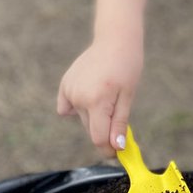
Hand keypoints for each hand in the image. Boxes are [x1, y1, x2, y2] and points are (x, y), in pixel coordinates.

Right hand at [56, 34, 143, 156]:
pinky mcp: (64, 85)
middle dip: (104, 128)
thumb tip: (116, 148)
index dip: (108, 149)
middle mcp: (79, 97)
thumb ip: (119, 123)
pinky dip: (78, 106)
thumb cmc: (127, 67)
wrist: (115, 40)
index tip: (118, 152)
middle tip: (117, 109)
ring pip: (81, 117)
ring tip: (106, 93)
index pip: (98, 137)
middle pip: (90, 128)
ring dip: (93, 115)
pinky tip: (90, 93)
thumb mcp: (128, 96)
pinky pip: (68, 107)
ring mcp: (69, 90)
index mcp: (97, 101)